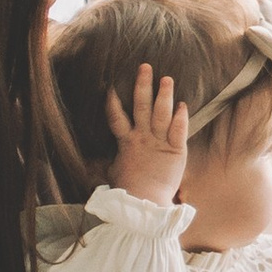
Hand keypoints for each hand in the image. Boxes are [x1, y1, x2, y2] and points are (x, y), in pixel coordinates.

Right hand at [103, 61, 187, 205]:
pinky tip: (183, 105)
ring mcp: (159, 143)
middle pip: (142, 106)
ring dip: (164, 95)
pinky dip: (181, 117)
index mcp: (126, 143)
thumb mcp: (113, 173)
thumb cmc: (127, 191)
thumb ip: (108, 162)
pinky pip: (178, 130)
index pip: (116, 117)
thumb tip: (89, 164)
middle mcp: (142, 138)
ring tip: (166, 78)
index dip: (113, 102)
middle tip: (146, 66)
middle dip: (143, 85)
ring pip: (161, 113)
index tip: (111, 86)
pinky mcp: (175, 151)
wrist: (144, 204)